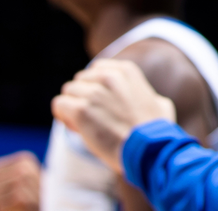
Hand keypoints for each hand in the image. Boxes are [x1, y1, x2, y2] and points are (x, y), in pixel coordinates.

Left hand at [0, 151, 40, 210]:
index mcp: (24, 159)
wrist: (51, 203)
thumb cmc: (31, 193)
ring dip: (0, 203)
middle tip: (15, 196)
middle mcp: (24, 168)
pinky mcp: (20, 199)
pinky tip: (17, 208)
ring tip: (16, 202)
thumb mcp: (16, 179)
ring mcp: (22, 183)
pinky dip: (4, 210)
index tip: (12, 184)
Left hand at [51, 59, 176, 173]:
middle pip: (80, 80)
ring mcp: (94, 93)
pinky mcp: (80, 110)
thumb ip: (143, 94)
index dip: (95, 86)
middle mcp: (108, 77)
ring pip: (68, 92)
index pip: (97, 69)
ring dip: (72, 107)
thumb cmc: (156, 130)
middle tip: (92, 116)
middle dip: (82, 96)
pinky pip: (59, 105)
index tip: (100, 102)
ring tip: (84, 124)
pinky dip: (63, 116)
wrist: (148, 148)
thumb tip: (145, 97)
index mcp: (126, 71)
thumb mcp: (158, 102)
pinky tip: (77, 127)